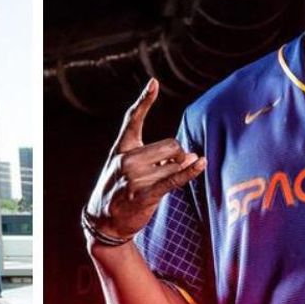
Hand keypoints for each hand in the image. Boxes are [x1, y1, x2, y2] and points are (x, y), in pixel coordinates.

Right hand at [85, 78, 205, 241]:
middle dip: (177, 156)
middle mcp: (126, 160)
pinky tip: (201, 164)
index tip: (154, 82)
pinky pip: (174, 180)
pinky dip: (189, 172)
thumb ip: (154, 155)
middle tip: (167, 169)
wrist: (103, 220)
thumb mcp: (125, 166)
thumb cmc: (119, 190)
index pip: (133, 118)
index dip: (144, 100)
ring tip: (159, 184)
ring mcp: (134, 178)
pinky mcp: (144, 195)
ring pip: (175, 166)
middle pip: (171, 146)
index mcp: (121, 148)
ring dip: (177, 173)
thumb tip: (189, 154)